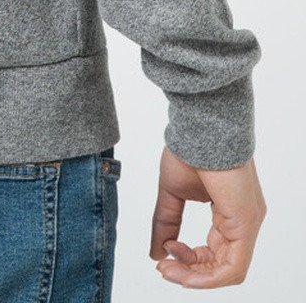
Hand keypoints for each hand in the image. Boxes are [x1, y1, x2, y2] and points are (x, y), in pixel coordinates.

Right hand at [150, 146, 265, 288]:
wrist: (200, 126)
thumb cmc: (189, 150)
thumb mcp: (171, 193)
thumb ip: (165, 222)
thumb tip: (157, 253)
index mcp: (230, 214)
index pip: (216, 252)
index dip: (189, 261)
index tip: (164, 252)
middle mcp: (243, 222)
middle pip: (222, 266)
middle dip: (190, 273)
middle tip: (163, 269)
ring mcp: (247, 223)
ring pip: (229, 271)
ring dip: (196, 277)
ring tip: (168, 270)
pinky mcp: (245, 223)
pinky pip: (233, 266)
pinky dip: (208, 276)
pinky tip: (182, 265)